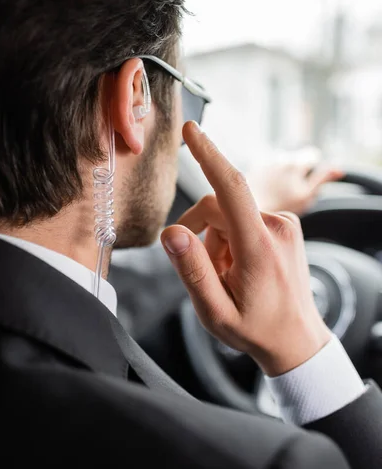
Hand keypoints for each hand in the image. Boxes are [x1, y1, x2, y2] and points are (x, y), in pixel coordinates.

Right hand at [161, 122, 330, 376]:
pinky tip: (240, 266)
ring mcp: (284, 224)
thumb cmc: (254, 328)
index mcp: (258, 247)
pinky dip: (232, 237)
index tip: (192, 129)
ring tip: (228, 275)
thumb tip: (171, 231)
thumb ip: (192, 270)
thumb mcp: (214, 311)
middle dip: (200, 233)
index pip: (231, 188)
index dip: (209, 155)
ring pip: (229, 214)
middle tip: (202, 271)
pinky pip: (244, 218)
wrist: (297, 339)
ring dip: (217, 240)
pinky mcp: (284, 225)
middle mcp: (276, 227)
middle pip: (218, 207)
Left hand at [248, 157, 342, 215]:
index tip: (306, 179)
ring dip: (282, 170)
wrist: (254, 212)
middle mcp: (281, 158)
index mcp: (296, 165)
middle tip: (290, 189)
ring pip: (282, 161)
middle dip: (296, 170)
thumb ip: (322, 179)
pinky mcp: (255, 164)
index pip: (312, 154)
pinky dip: (270, 173)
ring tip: (278, 189)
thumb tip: (340, 169)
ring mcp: (267, 160)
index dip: (312, 166)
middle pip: (296, 158)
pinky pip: (268, 164)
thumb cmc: (282, 207)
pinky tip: (268, 187)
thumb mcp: (307, 196)